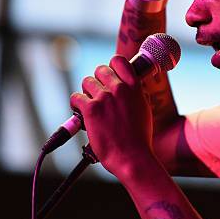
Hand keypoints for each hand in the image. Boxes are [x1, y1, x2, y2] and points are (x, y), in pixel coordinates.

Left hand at [70, 55, 153, 177]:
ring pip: (87, 82)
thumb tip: (128, 88)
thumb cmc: (139, 138)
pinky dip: (76, 104)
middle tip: (98, 95)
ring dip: (87, 93)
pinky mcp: (91, 109)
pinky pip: (76, 97)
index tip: (109, 76)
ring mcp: (104, 98)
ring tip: (89, 105)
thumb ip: (135, 94)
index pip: (118, 61)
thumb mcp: (144, 109)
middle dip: (98, 81)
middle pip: (100, 70)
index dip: (111, 67)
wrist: (132, 157)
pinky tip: (80, 113)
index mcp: (134, 87)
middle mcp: (119, 88)